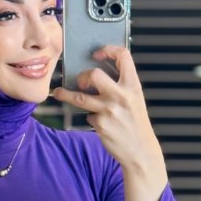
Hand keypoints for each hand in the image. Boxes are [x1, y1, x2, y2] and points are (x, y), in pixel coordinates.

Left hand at [51, 45, 162, 172]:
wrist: (141, 151)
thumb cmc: (136, 123)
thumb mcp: (135, 99)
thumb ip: (122, 85)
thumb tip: (99, 74)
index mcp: (133, 86)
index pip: (123, 56)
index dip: (108, 50)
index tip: (97, 54)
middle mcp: (121, 96)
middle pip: (94, 74)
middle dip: (83, 76)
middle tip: (81, 82)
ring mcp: (110, 110)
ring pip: (80, 97)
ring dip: (66, 94)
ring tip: (59, 93)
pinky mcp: (101, 125)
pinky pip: (88, 116)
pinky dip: (90, 117)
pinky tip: (98, 122)